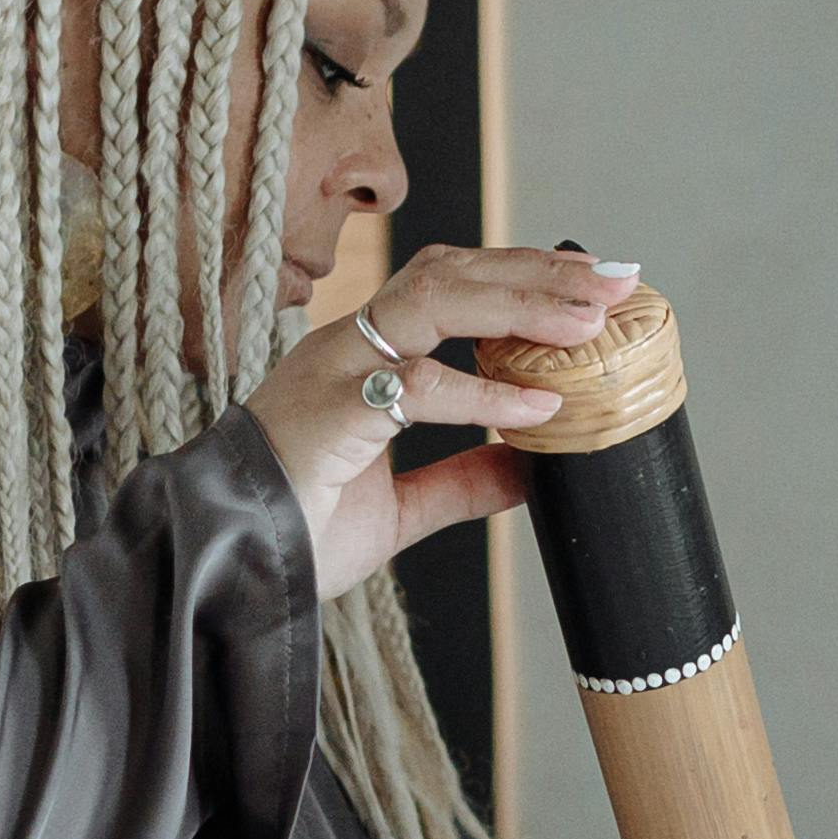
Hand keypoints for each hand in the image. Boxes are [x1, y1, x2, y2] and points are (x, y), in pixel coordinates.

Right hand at [248, 243, 632, 599]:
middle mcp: (347, 346)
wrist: (221, 569)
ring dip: (522, 302)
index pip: (449, 283)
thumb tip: (528, 465)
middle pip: (451, 270)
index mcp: (359, 357)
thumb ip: (459, 480)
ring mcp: (334, 369)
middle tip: (616, 279)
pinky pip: (419, 385)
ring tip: (590, 319)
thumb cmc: (291, 534)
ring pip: (435, 297)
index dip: (522, 275)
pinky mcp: (331, 410)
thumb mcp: (398, 508)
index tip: (591, 286)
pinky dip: (488, 390)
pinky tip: (541, 403)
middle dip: (538, 269)